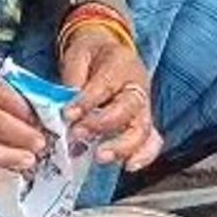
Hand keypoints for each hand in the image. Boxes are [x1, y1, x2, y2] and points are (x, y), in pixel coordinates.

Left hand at [60, 27, 161, 170]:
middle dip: (103, 125)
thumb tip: (65, 104)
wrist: (108, 51)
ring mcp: (143, 106)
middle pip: (128, 109)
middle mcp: (137, 86)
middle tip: (79, 135)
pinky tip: (129, 165)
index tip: (68, 115)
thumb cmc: (92, 54)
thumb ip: (72, 79)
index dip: (86, 101)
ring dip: (122, 146)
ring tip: (101, 157)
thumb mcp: (78, 55)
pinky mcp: (143, 121)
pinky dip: (144, 154)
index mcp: (120, 64)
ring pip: (142, 128)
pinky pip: (152, 140)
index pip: (104, 86)